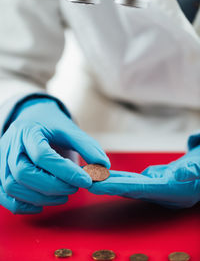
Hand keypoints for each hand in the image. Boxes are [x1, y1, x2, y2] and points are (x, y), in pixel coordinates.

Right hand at [0, 98, 109, 213]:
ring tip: (64, 195)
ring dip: (40, 197)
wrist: (32, 122)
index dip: (65, 171)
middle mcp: (10, 145)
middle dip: (53, 186)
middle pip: (24, 173)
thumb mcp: (70, 130)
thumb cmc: (52, 127)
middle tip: (75, 188)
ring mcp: (1, 161)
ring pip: (13, 186)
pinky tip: (43, 203)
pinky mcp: (0, 174)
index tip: (87, 180)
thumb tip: (103, 167)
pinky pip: (4, 196)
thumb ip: (87, 146)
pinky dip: (23, 205)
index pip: (42, 154)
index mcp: (28, 131)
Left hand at [89, 146, 199, 207]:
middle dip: (107, 185)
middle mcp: (159, 192)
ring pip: (128, 184)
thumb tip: (183, 174)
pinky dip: (118, 176)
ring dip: (109, 180)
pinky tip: (105, 172)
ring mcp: (154, 187)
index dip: (118, 187)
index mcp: (170, 190)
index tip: (97, 185)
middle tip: (85, 181)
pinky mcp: (151, 181)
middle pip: (129, 189)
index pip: (139, 189)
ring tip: (90, 175)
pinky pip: (132, 179)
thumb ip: (194, 170)